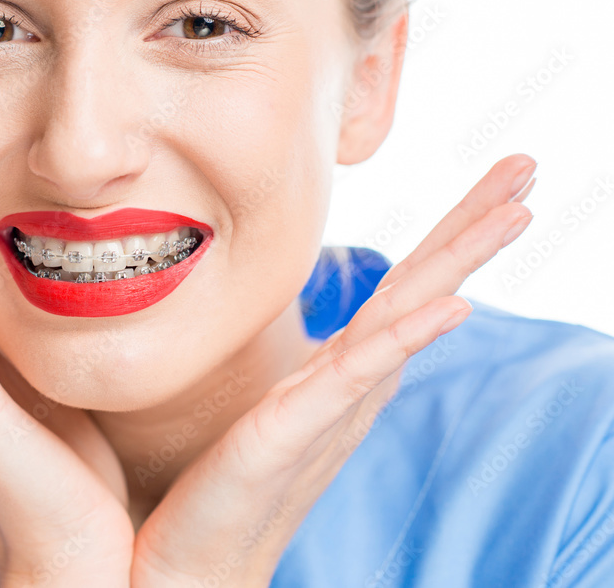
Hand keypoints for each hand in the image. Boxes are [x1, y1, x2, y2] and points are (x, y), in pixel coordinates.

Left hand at [130, 154, 536, 586]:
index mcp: (338, 372)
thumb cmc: (216, 483)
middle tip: (528, 166)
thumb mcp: (257, 401)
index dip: (448, 234)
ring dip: (459, 261)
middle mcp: (348, 386)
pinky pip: (355, 377)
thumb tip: (273, 312)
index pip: (402, 289)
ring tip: (516, 210)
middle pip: (421, 290)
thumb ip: (288, 362)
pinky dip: (405, 338)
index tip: (497, 182)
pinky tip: (449, 305)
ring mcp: (326, 408)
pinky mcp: (289, 433)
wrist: (186, 562)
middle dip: (474, 227)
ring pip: (405, 319)